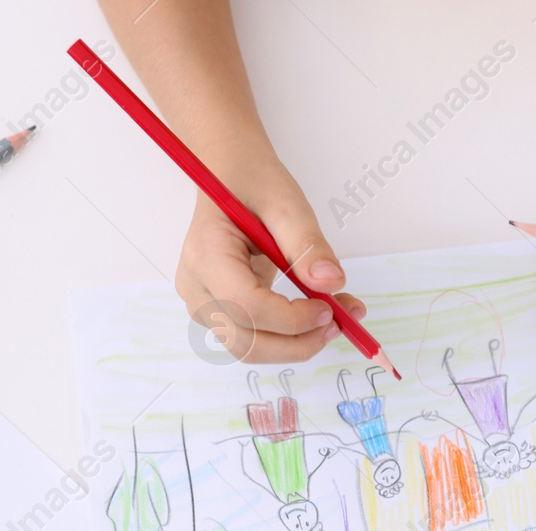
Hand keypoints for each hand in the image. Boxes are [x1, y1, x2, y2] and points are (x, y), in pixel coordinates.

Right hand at [176, 164, 365, 363]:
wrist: (229, 177)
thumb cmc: (253, 182)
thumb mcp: (286, 202)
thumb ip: (308, 244)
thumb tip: (332, 284)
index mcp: (206, 254)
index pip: (246, 306)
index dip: (291, 318)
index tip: (330, 308)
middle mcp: (196, 286)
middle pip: (245, 341)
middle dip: (296, 343)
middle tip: (339, 324)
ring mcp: (202, 303)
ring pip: (249, 349)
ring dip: (294, 346)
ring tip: (332, 321)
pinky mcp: (217, 311)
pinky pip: (253, 339)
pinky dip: (287, 337)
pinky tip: (314, 316)